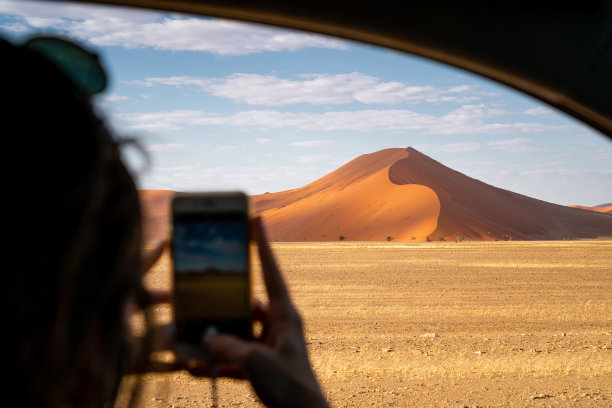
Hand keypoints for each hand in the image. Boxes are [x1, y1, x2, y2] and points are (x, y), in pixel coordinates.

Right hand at [204, 217, 328, 407]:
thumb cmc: (293, 388)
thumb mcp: (258, 365)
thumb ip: (229, 348)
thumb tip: (206, 340)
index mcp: (284, 315)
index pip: (271, 271)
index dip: (262, 244)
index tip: (257, 219)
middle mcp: (276, 324)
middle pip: (245, 301)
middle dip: (222, 298)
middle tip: (202, 286)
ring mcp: (267, 343)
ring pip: (236, 329)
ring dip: (215, 334)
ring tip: (190, 332)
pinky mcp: (260, 362)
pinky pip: (234, 354)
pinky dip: (216, 359)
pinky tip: (195, 365)